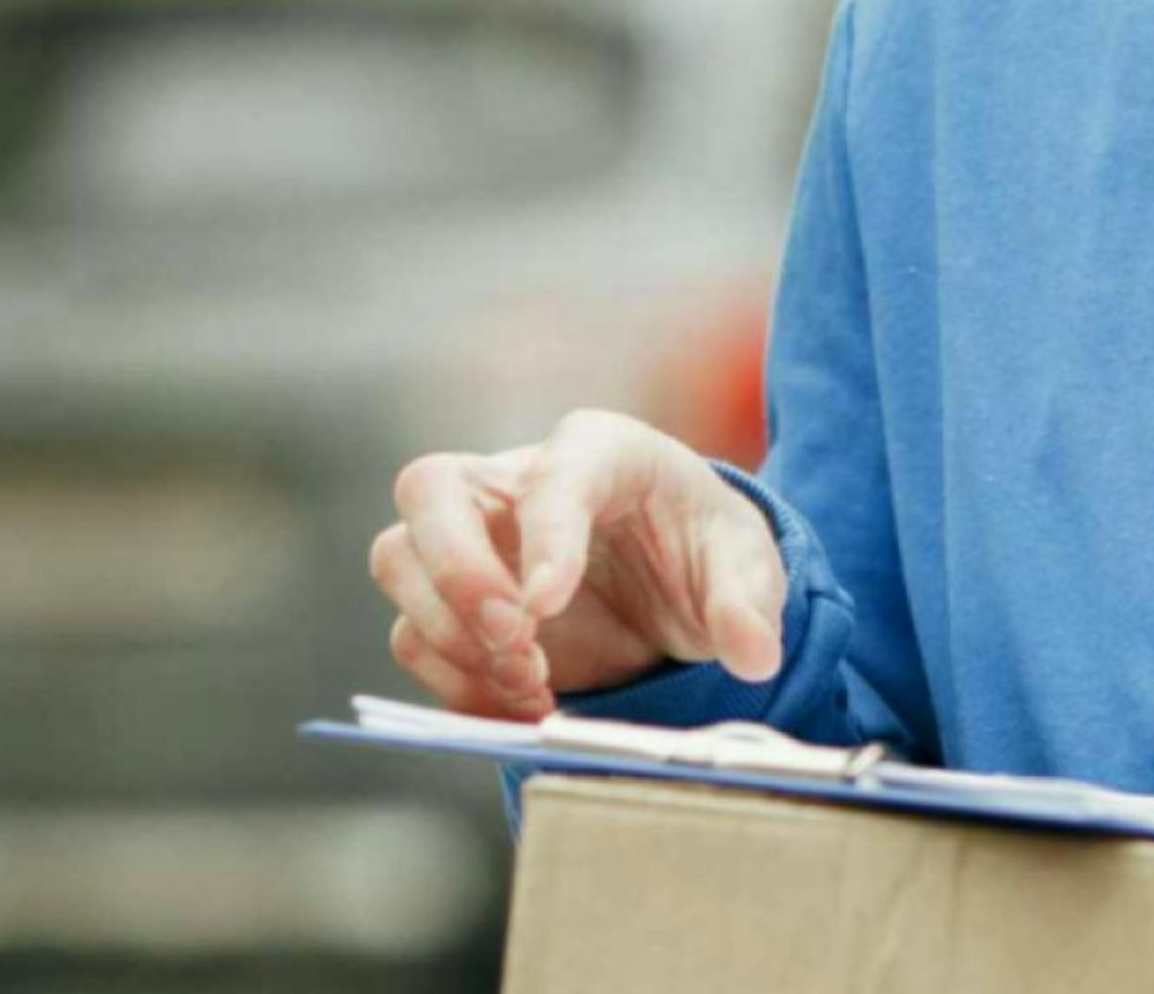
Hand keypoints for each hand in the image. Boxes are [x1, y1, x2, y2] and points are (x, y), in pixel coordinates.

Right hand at [367, 409, 787, 719]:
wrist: (673, 582)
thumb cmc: (700, 547)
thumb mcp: (746, 565)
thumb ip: (748, 605)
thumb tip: (754, 656)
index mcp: (597, 450)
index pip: (552, 473)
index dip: (542, 534)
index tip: (546, 605)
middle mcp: (514, 482)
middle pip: (428, 490)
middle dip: (457, 571)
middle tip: (517, 638)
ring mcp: (473, 542)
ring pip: (399, 561)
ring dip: (450, 633)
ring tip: (532, 680)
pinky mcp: (456, 606)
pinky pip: (413, 634)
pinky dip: (454, 679)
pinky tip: (519, 704)